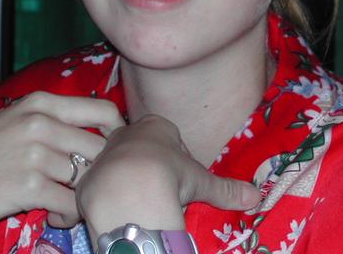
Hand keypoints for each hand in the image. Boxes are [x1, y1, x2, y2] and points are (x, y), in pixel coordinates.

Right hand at [0, 91, 124, 251]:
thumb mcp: (16, 123)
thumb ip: (55, 122)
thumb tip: (104, 134)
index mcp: (41, 102)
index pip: (105, 112)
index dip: (117, 135)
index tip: (110, 154)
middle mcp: (41, 123)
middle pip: (102, 148)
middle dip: (100, 172)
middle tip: (83, 188)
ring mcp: (35, 154)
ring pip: (88, 178)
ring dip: (82, 197)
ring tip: (63, 204)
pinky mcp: (27, 186)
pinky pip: (71, 204)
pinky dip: (68, 215)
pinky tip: (53, 217)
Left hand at [75, 114, 260, 239]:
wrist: (128, 188)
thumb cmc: (169, 175)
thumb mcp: (201, 182)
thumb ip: (225, 189)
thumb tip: (256, 196)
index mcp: (155, 126)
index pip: (167, 136)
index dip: (175, 158)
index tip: (180, 178)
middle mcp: (126, 134)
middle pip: (138, 149)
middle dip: (147, 169)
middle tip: (158, 193)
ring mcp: (103, 154)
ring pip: (115, 167)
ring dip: (123, 184)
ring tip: (136, 207)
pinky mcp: (86, 178)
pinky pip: (94, 190)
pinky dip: (101, 203)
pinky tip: (113, 216)